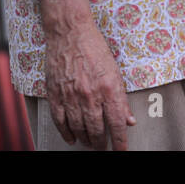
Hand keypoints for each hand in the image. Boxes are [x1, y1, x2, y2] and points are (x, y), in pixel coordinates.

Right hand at [42, 8, 135, 149]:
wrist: (69, 33)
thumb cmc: (94, 49)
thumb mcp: (115, 71)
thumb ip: (121, 98)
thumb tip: (129, 120)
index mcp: (108, 88)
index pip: (116, 123)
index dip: (120, 141)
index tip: (122, 150)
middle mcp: (90, 95)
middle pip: (96, 130)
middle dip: (101, 143)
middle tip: (103, 147)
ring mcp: (71, 96)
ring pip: (78, 128)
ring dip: (85, 139)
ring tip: (90, 143)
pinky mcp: (55, 94)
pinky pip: (60, 121)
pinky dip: (66, 133)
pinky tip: (71, 138)